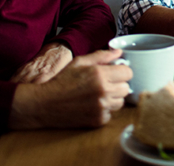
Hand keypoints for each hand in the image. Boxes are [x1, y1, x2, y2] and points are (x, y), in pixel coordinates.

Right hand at [10, 48, 132, 129]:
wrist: (44, 104)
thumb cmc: (61, 81)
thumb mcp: (79, 62)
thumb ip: (101, 56)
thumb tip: (119, 52)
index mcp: (100, 74)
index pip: (128, 72)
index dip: (121, 71)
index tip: (114, 73)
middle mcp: (103, 91)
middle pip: (126, 88)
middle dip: (118, 84)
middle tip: (105, 83)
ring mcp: (101, 108)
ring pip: (120, 102)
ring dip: (113, 98)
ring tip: (97, 94)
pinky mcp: (98, 120)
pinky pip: (111, 114)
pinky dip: (104, 110)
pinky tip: (91, 105)